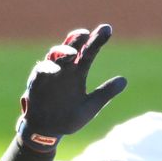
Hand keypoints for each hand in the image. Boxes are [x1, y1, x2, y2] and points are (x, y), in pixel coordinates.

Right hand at [17, 24, 127, 152]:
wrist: (48, 132)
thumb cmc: (69, 117)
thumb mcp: (91, 106)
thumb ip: (105, 93)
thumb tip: (124, 80)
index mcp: (78, 72)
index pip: (89, 52)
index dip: (97, 40)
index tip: (107, 29)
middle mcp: (64, 69)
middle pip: (72, 48)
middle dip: (78, 38)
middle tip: (86, 32)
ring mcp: (49, 74)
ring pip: (55, 56)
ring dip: (62, 52)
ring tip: (73, 53)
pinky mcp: (36, 83)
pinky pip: (40, 72)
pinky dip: (47, 69)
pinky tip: (54, 69)